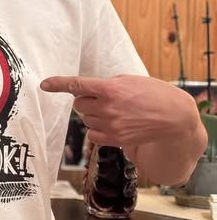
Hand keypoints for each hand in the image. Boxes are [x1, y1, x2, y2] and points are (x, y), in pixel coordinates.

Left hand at [40, 74, 200, 160]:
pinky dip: (97, 129)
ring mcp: (111, 125)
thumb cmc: (153, 93)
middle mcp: (108, 107)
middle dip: (86, 101)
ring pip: (85, 120)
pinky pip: (92, 135)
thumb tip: (88, 91)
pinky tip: (112, 124)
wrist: (174, 117)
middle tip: (102, 99)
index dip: (58, 84)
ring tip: (114, 112)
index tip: (44, 84)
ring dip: (93, 115)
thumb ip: (106, 84)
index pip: (77, 85)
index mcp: (111, 88)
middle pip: (79, 105)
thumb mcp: (129, 80)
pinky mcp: (115, 139)